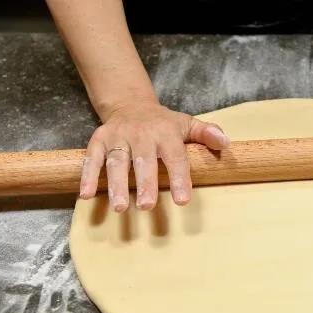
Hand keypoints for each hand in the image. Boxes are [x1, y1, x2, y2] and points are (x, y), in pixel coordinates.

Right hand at [79, 101, 229, 210]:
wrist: (131, 104)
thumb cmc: (163, 124)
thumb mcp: (187, 124)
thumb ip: (206, 134)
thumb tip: (226, 143)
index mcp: (165, 133)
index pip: (174, 157)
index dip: (179, 178)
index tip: (182, 200)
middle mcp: (140, 134)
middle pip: (143, 160)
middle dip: (145, 184)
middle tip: (147, 206)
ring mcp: (118, 138)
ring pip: (116, 162)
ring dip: (117, 185)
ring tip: (120, 207)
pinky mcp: (98, 141)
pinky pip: (91, 159)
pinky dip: (87, 176)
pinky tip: (86, 195)